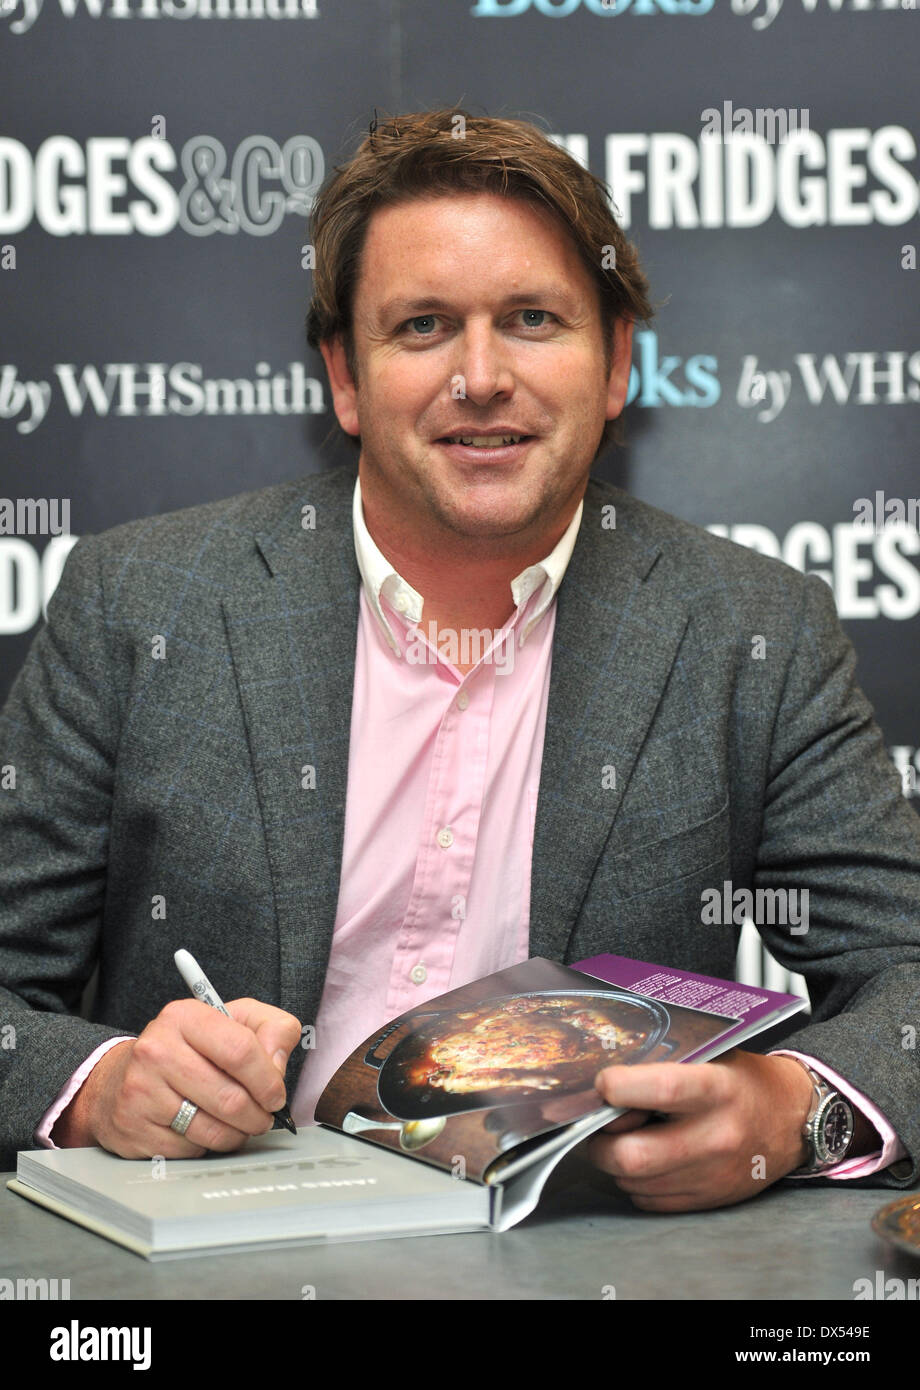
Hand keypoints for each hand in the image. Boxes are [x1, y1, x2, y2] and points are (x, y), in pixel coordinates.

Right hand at [52, 998, 302, 1158]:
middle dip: (257, 1116)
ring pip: (212, 1130)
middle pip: (230, 1098)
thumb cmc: (187, 1048)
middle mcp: (157, 1050)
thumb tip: (278, 1066)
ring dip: (236, 1135)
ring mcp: (141, 1090)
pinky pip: (189, 1149)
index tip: (276, 1096)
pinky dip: (206, 1146)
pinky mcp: (133, 1127)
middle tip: (262, 1118)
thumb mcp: (235, 1020)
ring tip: (239, 1126)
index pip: (241, 1051)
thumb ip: (273, 1030)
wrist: (121, 1076)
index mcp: (185, 1017)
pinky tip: (204, 1130)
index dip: (268, 1080)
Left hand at [584, 1050, 814, 1211]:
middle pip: (633, 1154)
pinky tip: (649, 1159)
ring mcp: (712, 1175)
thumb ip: (665, 1066)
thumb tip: (607, 1080)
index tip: (604, 1083)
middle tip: (601, 1124)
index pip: (659, 1089)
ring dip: (616, 1161)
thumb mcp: (713, 1057)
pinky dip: (637, 1182)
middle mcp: (715, 1137)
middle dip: (601, 1141)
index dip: (618, 1087)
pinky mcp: (708, 1200)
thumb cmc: (743, 1081)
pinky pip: (648, 1200)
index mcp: (716, 1090)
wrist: (792, 1121)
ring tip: (627, 1137)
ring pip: (633, 1182)